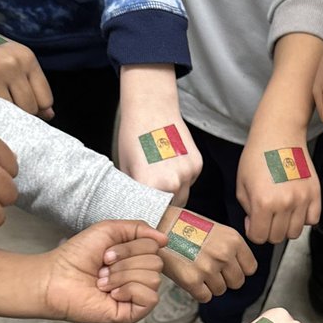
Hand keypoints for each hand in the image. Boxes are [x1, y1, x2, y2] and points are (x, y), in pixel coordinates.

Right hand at [0, 26, 53, 118]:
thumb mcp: (14, 60)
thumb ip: (32, 84)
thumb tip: (49, 114)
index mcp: (26, 58)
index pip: (45, 99)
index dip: (38, 108)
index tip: (25, 106)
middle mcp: (13, 63)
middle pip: (30, 107)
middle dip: (21, 111)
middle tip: (6, 103)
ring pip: (11, 110)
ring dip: (4, 112)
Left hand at [43, 220, 166, 322]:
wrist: (56, 278)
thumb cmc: (76, 256)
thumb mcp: (109, 230)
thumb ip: (138, 228)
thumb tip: (164, 238)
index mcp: (135, 259)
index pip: (155, 247)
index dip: (131, 247)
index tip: (107, 254)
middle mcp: (139, 277)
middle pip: (156, 262)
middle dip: (126, 261)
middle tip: (104, 268)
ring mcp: (137, 296)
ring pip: (153, 278)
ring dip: (123, 276)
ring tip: (103, 282)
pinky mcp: (133, 313)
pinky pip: (150, 297)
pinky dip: (129, 290)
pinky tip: (112, 294)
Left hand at [117, 65, 202, 205]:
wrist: (152, 108)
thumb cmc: (134, 134)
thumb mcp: (125, 167)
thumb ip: (136, 190)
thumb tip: (139, 203)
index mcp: (152, 186)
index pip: (153, 212)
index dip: (150, 213)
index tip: (147, 213)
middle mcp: (173, 183)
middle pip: (172, 208)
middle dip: (164, 206)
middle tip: (154, 197)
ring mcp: (188, 173)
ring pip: (183, 195)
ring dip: (175, 193)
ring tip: (162, 178)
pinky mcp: (197, 164)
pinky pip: (190, 181)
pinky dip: (183, 179)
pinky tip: (172, 164)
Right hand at [158, 205, 256, 301]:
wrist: (161, 225)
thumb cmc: (188, 227)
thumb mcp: (218, 230)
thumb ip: (232, 249)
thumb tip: (241, 270)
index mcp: (233, 240)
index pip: (250, 268)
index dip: (239, 269)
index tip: (228, 266)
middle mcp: (223, 254)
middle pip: (237, 282)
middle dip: (225, 279)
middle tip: (210, 269)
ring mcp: (208, 268)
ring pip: (220, 291)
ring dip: (210, 285)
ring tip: (197, 269)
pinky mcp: (192, 280)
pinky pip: (205, 297)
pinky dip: (198, 291)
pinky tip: (190, 276)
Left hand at [236, 135, 319, 243]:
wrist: (278, 134)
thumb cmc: (257, 156)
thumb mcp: (242, 186)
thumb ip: (248, 211)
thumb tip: (256, 226)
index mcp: (263, 202)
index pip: (259, 237)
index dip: (253, 231)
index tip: (253, 221)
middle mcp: (285, 203)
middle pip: (277, 238)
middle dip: (268, 230)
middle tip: (266, 215)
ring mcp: (302, 199)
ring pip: (295, 232)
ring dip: (286, 226)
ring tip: (280, 212)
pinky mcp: (315, 193)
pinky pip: (312, 220)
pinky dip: (304, 218)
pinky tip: (295, 207)